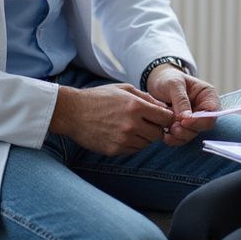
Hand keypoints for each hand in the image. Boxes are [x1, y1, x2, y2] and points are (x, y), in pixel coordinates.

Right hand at [49, 83, 173, 155]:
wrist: (73, 112)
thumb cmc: (100, 97)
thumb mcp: (124, 89)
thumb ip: (146, 97)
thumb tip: (163, 107)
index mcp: (136, 106)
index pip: (166, 118)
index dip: (167, 118)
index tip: (162, 117)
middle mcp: (131, 124)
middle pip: (158, 134)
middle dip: (156, 128)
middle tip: (147, 122)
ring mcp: (123, 139)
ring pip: (147, 143)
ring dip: (144, 137)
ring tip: (133, 127)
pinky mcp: (114, 150)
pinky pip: (133, 150)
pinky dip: (133, 143)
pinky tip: (124, 134)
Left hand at [145, 66, 219, 145]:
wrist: (157, 83)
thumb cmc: (168, 79)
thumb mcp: (174, 84)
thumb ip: (181, 100)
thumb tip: (186, 118)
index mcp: (208, 96)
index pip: (212, 112)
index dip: (201, 120)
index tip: (185, 121)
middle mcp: (204, 109)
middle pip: (204, 126)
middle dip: (189, 129)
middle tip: (174, 127)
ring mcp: (194, 119)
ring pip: (193, 133)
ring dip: (181, 135)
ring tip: (168, 130)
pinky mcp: (184, 127)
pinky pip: (182, 138)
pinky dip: (174, 139)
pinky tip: (165, 136)